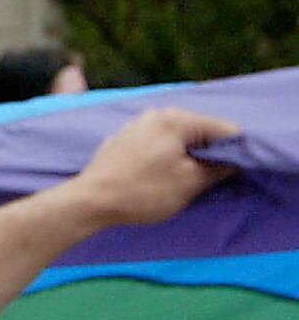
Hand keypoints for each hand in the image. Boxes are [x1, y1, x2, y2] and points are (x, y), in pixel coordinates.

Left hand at [73, 108, 240, 227]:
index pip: (222, 129)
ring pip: (171, 140)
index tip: (233, 171)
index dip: (233, 151)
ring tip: (177, 182)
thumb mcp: (190, 183)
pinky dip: (157, 161)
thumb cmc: (141, 193)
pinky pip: (149, 149)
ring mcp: (132, 128)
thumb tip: (233, 162)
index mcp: (176, 119)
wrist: (87, 204)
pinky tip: (152, 179)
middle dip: (204, 154)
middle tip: (204, 180)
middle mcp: (153, 115)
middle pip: (195, 132)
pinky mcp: (116, 145)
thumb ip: (218, 169)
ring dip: (180, 158)